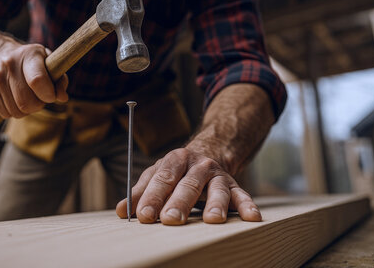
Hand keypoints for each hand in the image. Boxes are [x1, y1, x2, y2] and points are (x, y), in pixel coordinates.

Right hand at [0, 41, 68, 117]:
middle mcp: (9, 64)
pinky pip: (5, 113)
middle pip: (26, 102)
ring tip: (28, 97)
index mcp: (29, 54)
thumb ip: (59, 79)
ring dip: (26, 110)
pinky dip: (14, 111)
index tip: (51, 96)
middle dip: (38, 105)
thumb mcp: (48, 62)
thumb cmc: (31, 61)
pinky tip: (16, 99)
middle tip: (40, 98)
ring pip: (16, 111)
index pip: (37, 80)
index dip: (48, 94)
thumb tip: (62, 98)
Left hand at [115, 148, 261, 224]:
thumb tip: (121, 211)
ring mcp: (217, 175)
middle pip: (188, 184)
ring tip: (212, 220)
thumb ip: (141, 192)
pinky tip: (252, 218)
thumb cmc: (177, 171)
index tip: (143, 216)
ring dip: (215, 205)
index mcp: (175, 160)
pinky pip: (242, 195)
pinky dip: (247, 206)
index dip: (152, 197)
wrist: (209, 152)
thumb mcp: (157, 174)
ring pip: (217, 190)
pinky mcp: (234, 185)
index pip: (162, 179)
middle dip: (179, 203)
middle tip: (170, 220)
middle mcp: (198, 165)